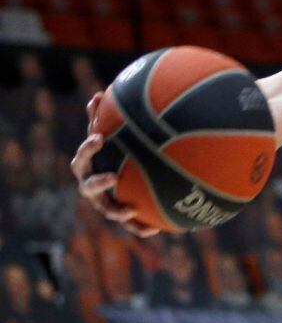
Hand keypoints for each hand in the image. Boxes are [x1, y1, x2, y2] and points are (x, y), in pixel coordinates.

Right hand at [70, 92, 160, 237]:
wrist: (126, 175)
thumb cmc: (119, 147)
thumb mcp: (117, 131)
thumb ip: (110, 115)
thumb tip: (103, 92)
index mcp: (91, 164)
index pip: (84, 155)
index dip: (89, 148)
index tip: (100, 137)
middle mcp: (92, 185)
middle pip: (87, 186)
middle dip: (97, 182)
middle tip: (111, 176)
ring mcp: (104, 202)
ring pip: (106, 209)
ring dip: (115, 210)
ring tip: (129, 209)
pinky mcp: (120, 214)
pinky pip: (129, 224)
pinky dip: (139, 227)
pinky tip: (156, 229)